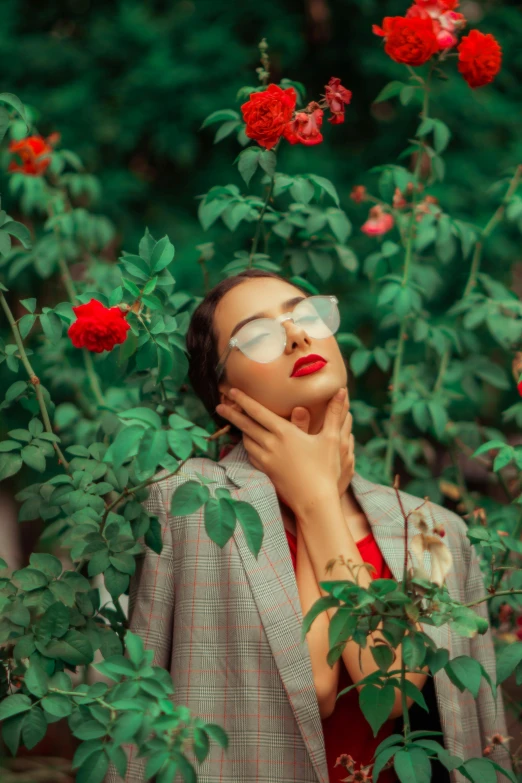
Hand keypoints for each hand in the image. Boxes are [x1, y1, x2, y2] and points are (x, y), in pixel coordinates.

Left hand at [215, 387, 346, 514]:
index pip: (258, 412)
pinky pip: (251, 456)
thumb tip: (342, 390)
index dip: (244, 400)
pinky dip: (247, 447)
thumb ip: (334, 413)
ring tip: (236, 423)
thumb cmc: (325, 469)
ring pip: (247, 441)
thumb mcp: (332, 438)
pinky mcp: (267, 472)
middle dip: (232, 414)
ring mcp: (267, 460)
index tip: (232, 391)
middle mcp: (271, 445)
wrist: (315, 501)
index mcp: (285, 433)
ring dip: (241, 431)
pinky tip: (249, 445)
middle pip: (246, 425)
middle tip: (219, 406)